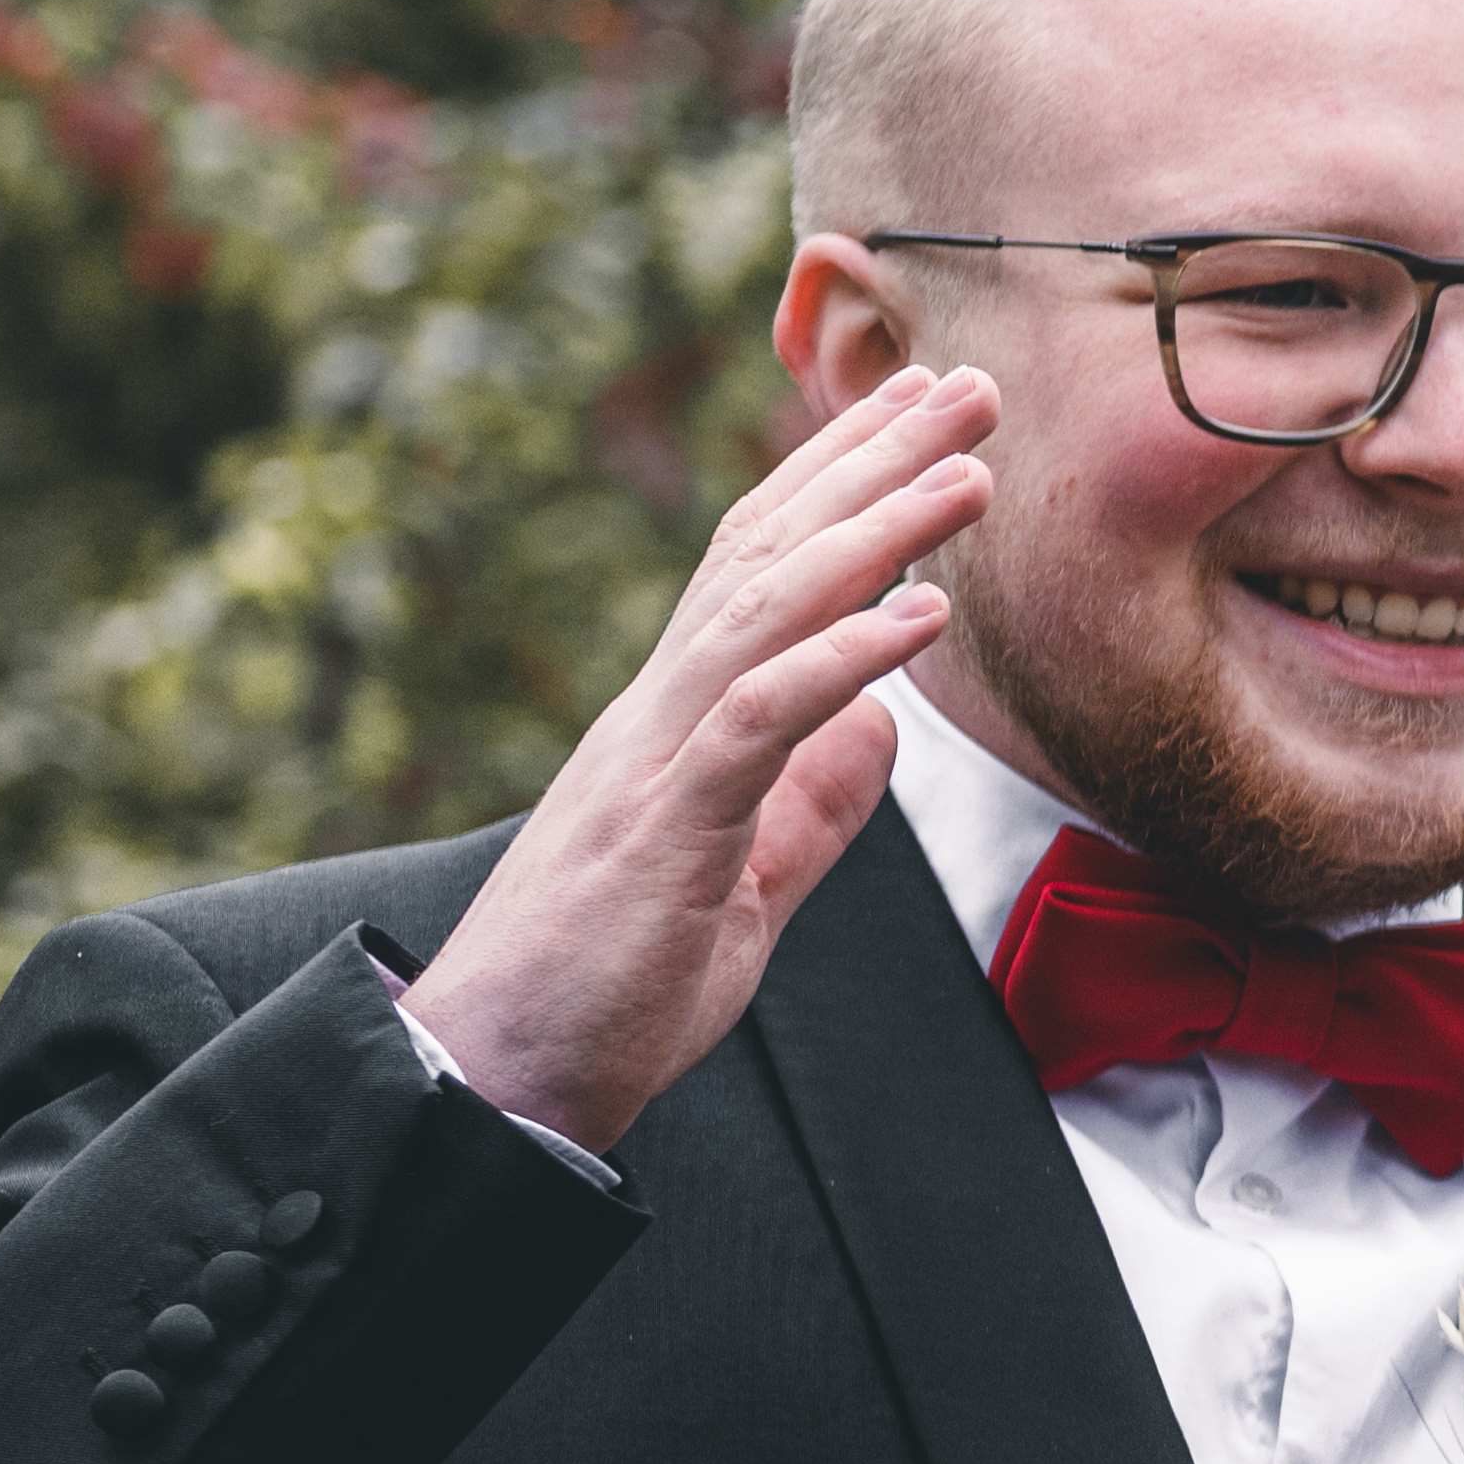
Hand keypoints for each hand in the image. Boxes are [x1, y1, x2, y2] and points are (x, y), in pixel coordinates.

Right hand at [412, 365, 998, 1156]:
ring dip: (876, 532)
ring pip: (769, 610)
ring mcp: (658, 761)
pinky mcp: (668, 829)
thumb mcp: (744, 888)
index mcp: (679, 725)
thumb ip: (810, 806)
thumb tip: (881, 729)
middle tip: (964, 383)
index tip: (918, 417)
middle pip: (771, 554)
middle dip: (871, 461)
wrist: (493, 1079)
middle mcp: (661, 714)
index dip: (842, 485)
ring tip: (970, 472)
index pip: (764, 572)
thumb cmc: (606, 989)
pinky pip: (760, 719)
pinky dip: (842, 659)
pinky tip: (920, 616)